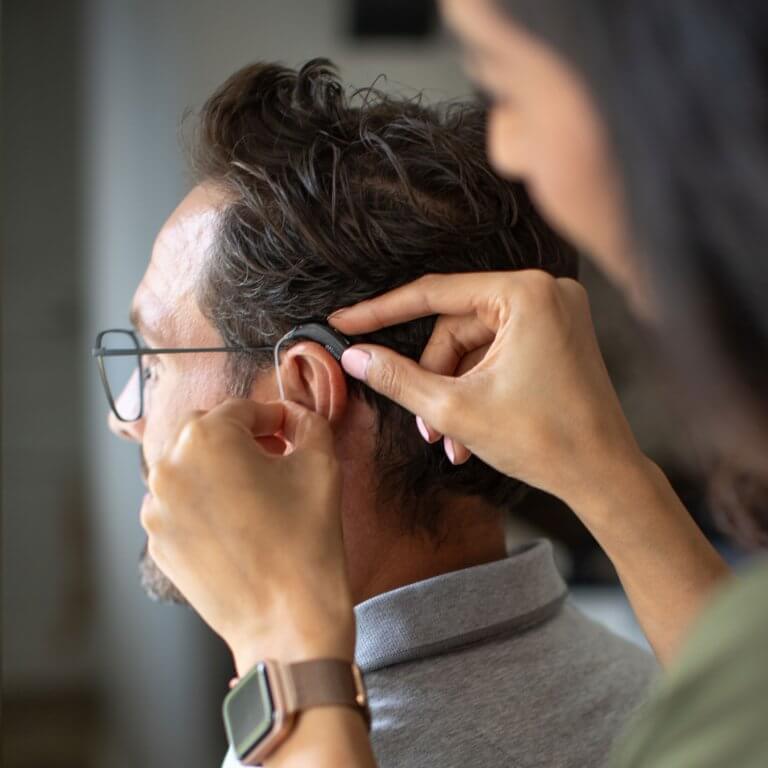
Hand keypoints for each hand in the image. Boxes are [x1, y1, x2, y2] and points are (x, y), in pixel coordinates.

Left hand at [143, 399, 353, 674]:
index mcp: (207, 438)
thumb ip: (308, 423)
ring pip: (189, 468)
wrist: (287, 621)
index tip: (290, 432)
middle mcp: (170, 467)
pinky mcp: (158, 543)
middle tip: (274, 457)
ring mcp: (157, 509)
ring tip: (256, 494)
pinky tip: (238, 524)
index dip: (273, 418)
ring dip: (219, 469)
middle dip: (240, 438)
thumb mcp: (321, 464)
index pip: (242, 409)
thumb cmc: (307, 541)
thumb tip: (293, 416)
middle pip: (206, 432)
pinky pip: (179, 505)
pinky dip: (204, 503)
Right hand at [330, 271, 642, 512]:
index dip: (382, 312)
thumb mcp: (455, 410)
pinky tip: (468, 433)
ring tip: (447, 439)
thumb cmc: (543, 441)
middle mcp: (544, 292)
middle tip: (424, 424)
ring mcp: (554, 314)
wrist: (605, 477)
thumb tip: (354, 357)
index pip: (434, 295)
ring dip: (453, 390)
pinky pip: (498, 353)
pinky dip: (477, 388)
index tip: (344, 322)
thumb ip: (398, 378)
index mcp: (525, 294)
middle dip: (434, 377)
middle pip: (456, 327)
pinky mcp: (556, 336)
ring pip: (474, 345)